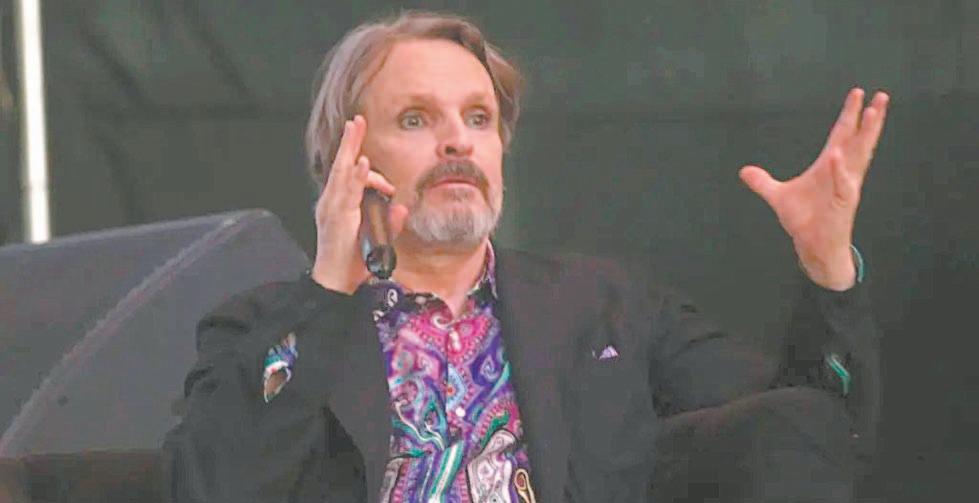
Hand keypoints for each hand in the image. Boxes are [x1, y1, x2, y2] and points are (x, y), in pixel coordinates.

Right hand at [310, 115, 408, 293]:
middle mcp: (333, 202)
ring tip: (356, 128)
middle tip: (356, 120)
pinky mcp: (337, 217)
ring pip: (342, 173)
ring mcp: (332, 208)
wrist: (337, 280)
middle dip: (349, 141)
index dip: (356, 155)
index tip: (365, 144)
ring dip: (350, 149)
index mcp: (340, 204)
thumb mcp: (378, 237)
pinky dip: (355, 176)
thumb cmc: (353, 260)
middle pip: (341, 165)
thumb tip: (402, 206)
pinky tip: (361, 163)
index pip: (347, 173)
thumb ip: (390, 221)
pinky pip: (346, 192)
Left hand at [739, 88, 888, 289]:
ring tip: (872, 114)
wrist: (812, 246)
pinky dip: (839, 171)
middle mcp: (842, 173)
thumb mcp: (778, 197)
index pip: (841, 134)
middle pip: (858, 140)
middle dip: (868, 118)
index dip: (849, 114)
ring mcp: (845, 187)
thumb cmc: (804, 220)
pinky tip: (836, 156)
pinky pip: (843, 184)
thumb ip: (763, 182)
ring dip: (866, 135)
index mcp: (829, 166)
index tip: (858, 93)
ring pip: (859, 157)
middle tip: (880, 96)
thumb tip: (744, 171)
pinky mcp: (843, 203)